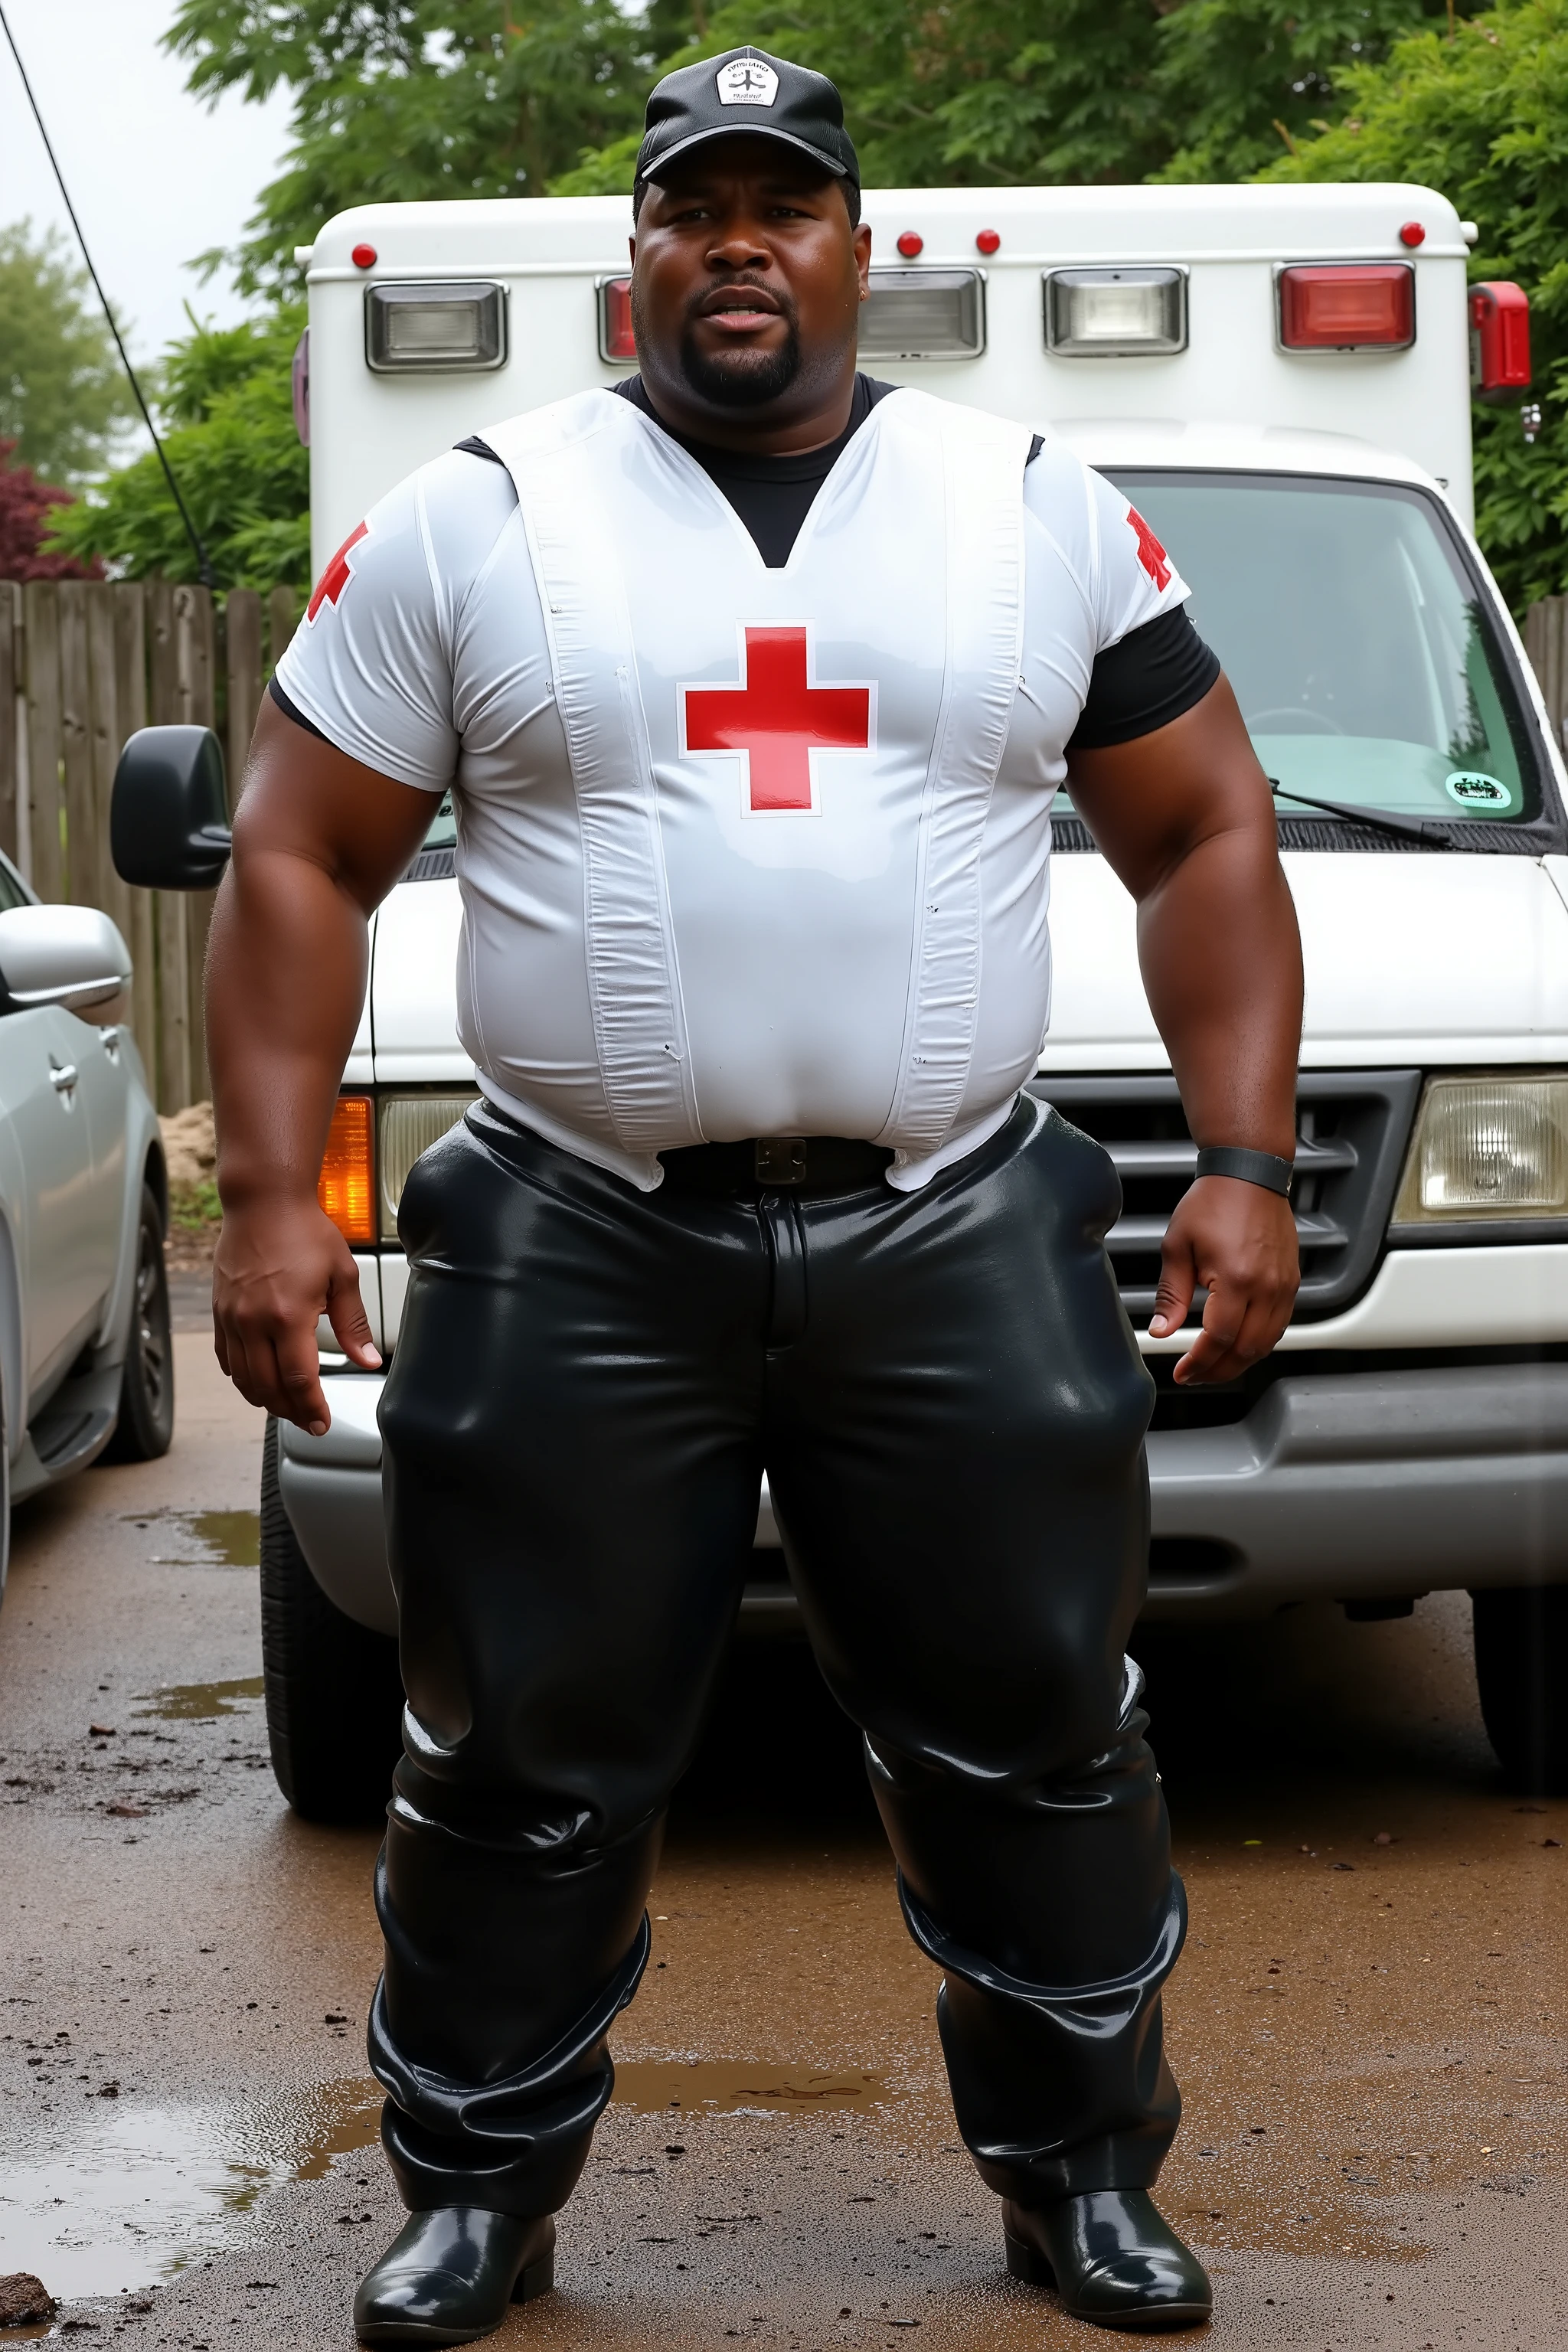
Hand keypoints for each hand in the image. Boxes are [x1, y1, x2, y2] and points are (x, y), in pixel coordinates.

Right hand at [212, 1196, 381, 1432]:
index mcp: (289, 1316)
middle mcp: (254, 1322)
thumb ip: (353, 1324)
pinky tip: (257, 1381)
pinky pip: (226, 1358)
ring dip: (266, 1399)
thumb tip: (367, 1359)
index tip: (321, 1423)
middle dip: (290, 1411)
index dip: (311, 1409)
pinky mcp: (220, 1311)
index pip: (299, 1380)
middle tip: (309, 1420)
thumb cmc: (304, 1230)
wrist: (263, 1201)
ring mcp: (232, 1318)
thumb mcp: (342, 1275)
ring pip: (243, 1378)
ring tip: (288, 1406)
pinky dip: (241, 1377)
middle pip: (268, 1387)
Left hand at [1149, 1175, 1298, 1385]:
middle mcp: (1266, 1287)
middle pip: (1246, 1350)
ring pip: (1267, 1343)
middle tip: (1196, 1375)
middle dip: (1219, 1371)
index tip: (1182, 1373)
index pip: (1218, 1339)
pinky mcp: (1292, 1281)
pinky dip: (1259, 1342)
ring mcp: (1284, 1285)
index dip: (1198, 1363)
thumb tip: (1162, 1331)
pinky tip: (1239, 1344)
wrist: (1249, 1174)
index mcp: (1235, 1279)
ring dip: (1240, 1361)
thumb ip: (1170, 1295)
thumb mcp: (1178, 1246)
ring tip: (1214, 1366)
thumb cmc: (1213, 1202)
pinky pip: (1279, 1325)